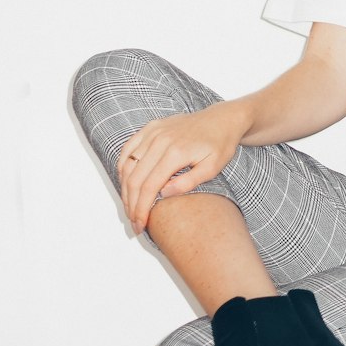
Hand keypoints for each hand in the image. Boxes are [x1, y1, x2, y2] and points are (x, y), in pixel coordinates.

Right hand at [116, 100, 247, 234]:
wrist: (222, 119)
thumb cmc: (220, 145)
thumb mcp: (212, 168)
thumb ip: (188, 182)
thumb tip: (164, 194)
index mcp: (176, 152)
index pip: (149, 186)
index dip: (141, 209)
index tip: (140, 225)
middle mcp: (161, 140)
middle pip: (135, 178)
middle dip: (131, 205)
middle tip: (134, 222)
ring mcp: (154, 132)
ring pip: (128, 165)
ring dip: (125, 190)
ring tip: (130, 207)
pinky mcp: (151, 127)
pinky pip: (128, 149)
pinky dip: (123, 168)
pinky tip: (126, 183)